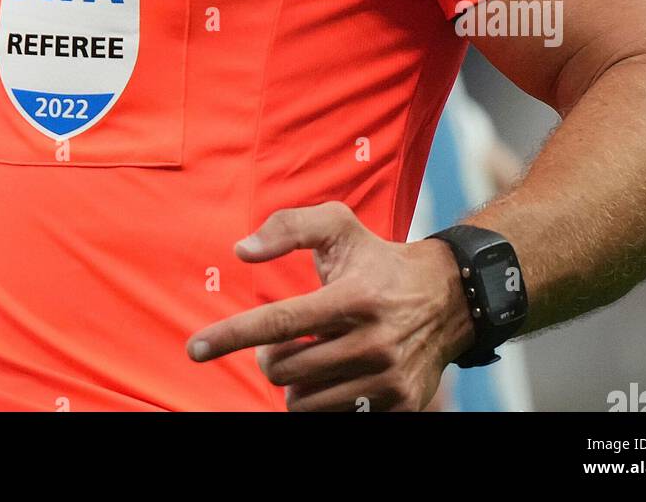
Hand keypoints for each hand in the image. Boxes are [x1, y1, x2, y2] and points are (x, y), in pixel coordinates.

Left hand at [186, 202, 474, 411]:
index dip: (232, 335)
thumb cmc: (378, 259)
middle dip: (271, 357)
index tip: (196, 348)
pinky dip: (324, 400)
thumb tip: (242, 251)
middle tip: (285, 342)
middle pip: (284, 370)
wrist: (449, 297)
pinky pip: (336, 419)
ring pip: (304, 403)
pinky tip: (339, 374)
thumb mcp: (339, 226)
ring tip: (316, 356)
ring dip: (296, 383)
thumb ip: (289, 227)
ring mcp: (388, 380)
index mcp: (354, 298)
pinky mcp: (400, 407)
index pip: (280, 322)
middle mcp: (373, 342)